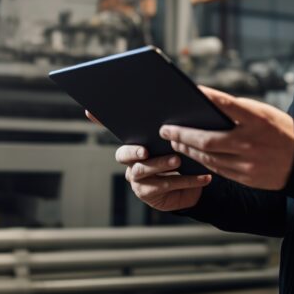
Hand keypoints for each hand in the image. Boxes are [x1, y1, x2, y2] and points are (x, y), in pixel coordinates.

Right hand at [86, 111, 210, 211]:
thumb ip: (174, 125)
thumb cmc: (185, 154)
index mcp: (135, 140)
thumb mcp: (180, 138)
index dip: (99, 120)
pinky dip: (186, 181)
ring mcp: (137, 178)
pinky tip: (203, 177)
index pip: (115, 127)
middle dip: (134, 151)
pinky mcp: (148, 193)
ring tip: (178, 160)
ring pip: (144, 170)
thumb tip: (185, 101)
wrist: (194, 184)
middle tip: (146, 150)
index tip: (90, 112)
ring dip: (161, 164)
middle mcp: (131, 160)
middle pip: (124, 154)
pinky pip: (164, 186)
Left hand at [160, 86, 293, 189]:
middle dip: (182, 135)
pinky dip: (202, 161)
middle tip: (166, 130)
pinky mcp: (246, 178)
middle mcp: (250, 142)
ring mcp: (247, 163)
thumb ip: (239, 111)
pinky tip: (192, 155)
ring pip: (208, 157)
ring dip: (187, 150)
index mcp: (257, 120)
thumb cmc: (282, 131)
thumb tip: (208, 106)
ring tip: (174, 142)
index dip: (206, 98)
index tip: (188, 93)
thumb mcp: (265, 114)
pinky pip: (217, 169)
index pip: (227, 105)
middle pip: (206, 139)